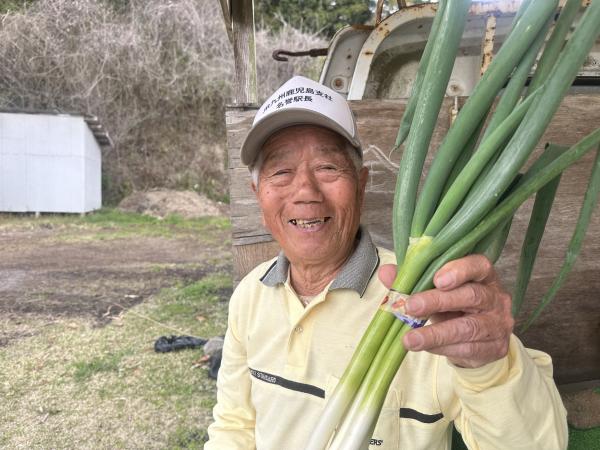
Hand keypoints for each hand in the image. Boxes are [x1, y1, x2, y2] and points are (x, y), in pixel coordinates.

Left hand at [378, 255, 513, 368]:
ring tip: (410, 339)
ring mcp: (498, 323)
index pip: (478, 265)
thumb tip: (386, 272)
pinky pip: (468, 348)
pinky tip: (425, 347)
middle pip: (471, 295)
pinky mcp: (496, 348)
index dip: (459, 270)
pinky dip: (443, 348)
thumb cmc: (453, 307)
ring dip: (436, 333)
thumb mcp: (434, 291)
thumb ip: (412, 279)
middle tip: (411, 306)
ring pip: (468, 327)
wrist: (476, 340)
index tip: (437, 279)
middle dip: (438, 301)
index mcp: (482, 276)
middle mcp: (495, 297)